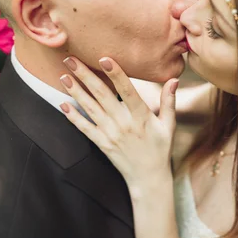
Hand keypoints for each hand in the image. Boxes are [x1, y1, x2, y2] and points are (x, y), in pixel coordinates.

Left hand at [60, 57, 178, 193]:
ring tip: (63, 76)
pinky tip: (63, 105)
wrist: (148, 178)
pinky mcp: (102, 144)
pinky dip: (73, 117)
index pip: (127, 91)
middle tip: (71, 60)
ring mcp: (111, 134)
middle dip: (86, 76)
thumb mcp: (168, 125)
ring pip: (90, 109)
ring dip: (76, 92)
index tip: (104, 59)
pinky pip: (85, 128)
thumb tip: (174, 79)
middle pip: (102, 95)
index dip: (116, 74)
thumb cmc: (160, 149)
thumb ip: (169, 101)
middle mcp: (124, 123)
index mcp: (141, 116)